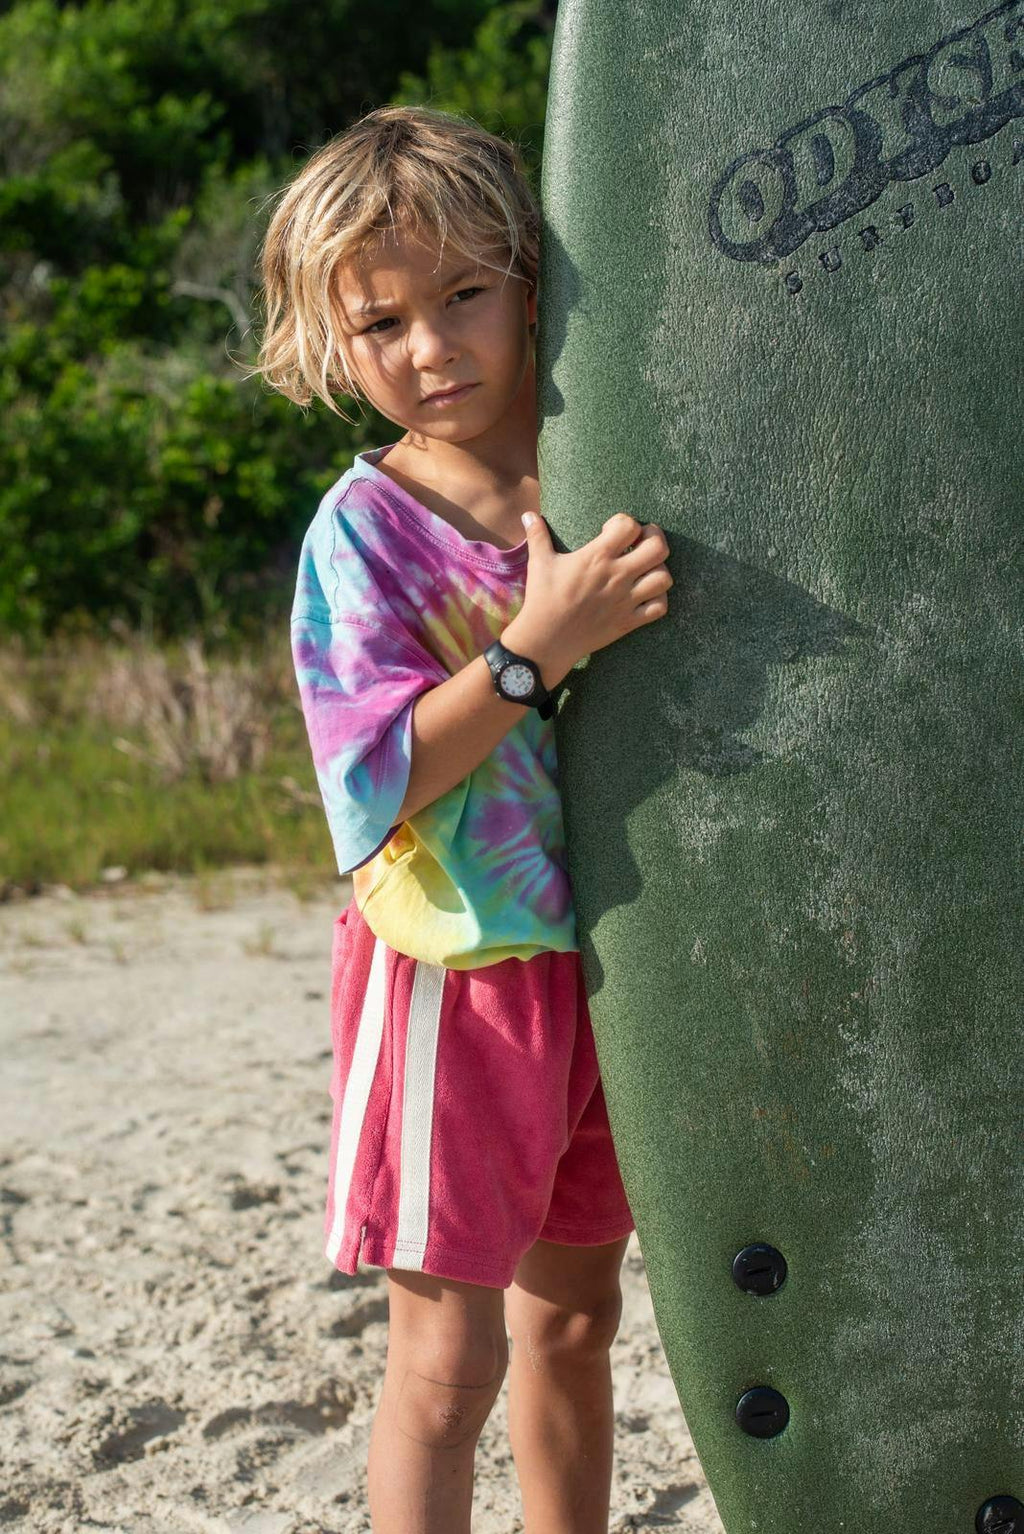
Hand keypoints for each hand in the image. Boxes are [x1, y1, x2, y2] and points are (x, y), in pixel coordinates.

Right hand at [502, 511, 672, 687]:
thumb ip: (538, 536)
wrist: (545, 640)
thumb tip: (528, 514)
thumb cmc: (542, 599)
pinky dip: (659, 598)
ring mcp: (626, 600)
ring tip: (645, 568)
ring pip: (664, 578)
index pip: (629, 526)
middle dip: (654, 538)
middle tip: (643, 541)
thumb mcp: (539, 563)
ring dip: (659, 569)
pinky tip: (646, 594)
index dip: (625, 522)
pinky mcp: (628, 622)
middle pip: (658, 548)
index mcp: (597, 558)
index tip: (611, 530)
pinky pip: (660, 607)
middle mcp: (617, 576)